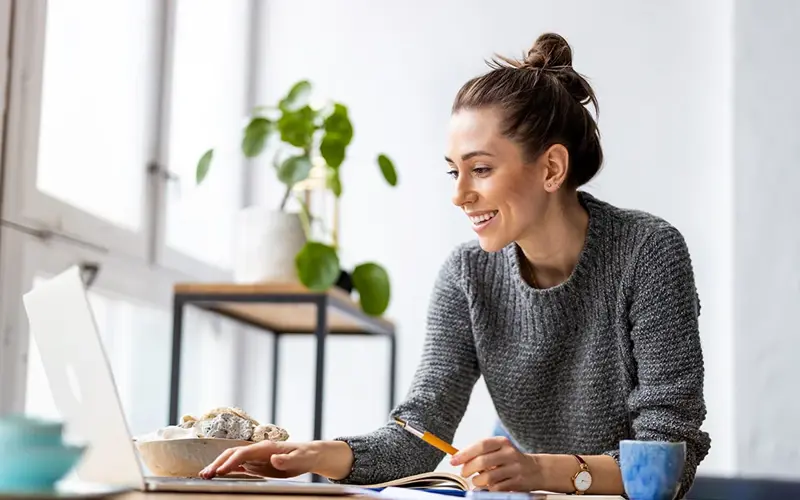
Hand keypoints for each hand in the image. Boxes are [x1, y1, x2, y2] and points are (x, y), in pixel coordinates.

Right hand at [200, 440, 318, 479]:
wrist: (308, 454)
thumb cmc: (304, 456)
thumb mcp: (299, 459)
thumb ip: (286, 460)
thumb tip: (274, 458)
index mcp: (265, 447)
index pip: (243, 453)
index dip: (231, 462)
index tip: (220, 472)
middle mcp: (257, 450)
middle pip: (232, 454)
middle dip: (217, 463)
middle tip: (205, 475)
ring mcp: (255, 457)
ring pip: (231, 459)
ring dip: (218, 466)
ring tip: (204, 475)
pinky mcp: (256, 464)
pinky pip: (238, 466)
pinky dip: (226, 470)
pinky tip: (217, 476)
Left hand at [450, 436, 540, 491]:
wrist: (536, 470)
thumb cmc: (510, 459)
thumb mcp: (498, 450)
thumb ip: (481, 452)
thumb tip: (457, 458)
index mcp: (502, 442)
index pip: (481, 445)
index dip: (465, 453)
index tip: (453, 460)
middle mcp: (509, 453)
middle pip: (482, 461)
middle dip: (468, 469)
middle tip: (464, 473)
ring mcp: (514, 468)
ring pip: (488, 477)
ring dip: (477, 481)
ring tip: (477, 480)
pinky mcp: (517, 482)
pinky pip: (496, 488)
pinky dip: (488, 489)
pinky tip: (488, 486)